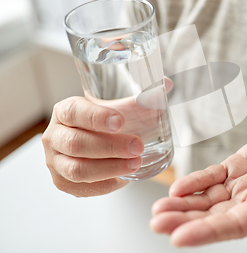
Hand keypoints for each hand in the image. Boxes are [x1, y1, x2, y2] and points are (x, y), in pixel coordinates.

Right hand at [42, 79, 172, 196]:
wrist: (89, 142)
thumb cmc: (104, 124)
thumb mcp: (118, 109)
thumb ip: (141, 99)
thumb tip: (166, 85)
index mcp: (65, 111)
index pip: (74, 112)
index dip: (96, 117)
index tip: (120, 121)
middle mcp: (54, 136)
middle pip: (77, 144)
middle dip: (110, 147)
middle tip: (137, 146)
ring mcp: (55, 162)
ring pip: (78, 169)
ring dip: (110, 168)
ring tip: (135, 164)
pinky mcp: (62, 182)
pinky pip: (82, 187)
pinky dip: (105, 184)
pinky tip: (123, 179)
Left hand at [150, 123, 246, 245]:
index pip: (233, 226)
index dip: (206, 232)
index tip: (178, 237)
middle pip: (213, 216)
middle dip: (184, 220)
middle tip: (157, 221)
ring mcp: (243, 184)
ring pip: (208, 199)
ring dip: (183, 204)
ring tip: (158, 208)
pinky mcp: (238, 166)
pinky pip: (213, 177)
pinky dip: (196, 181)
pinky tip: (178, 186)